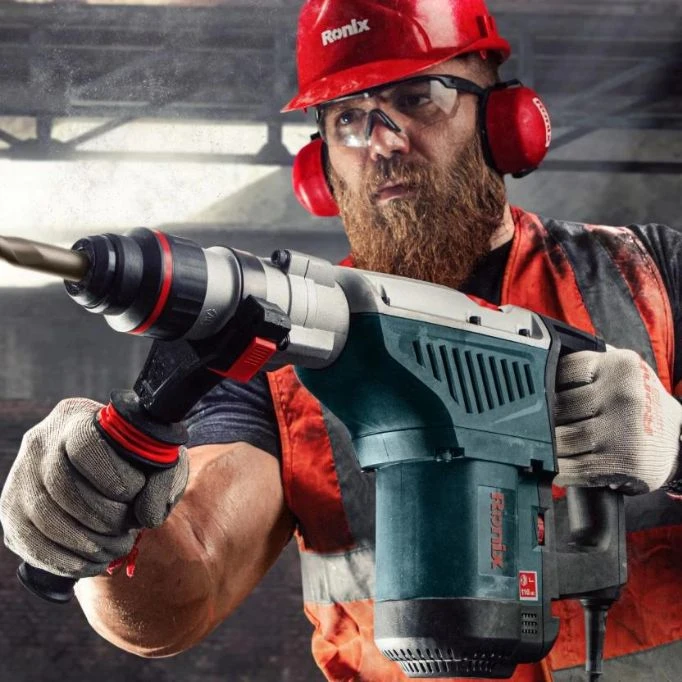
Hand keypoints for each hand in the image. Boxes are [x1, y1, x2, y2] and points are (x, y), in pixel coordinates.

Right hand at [0, 398, 188, 577]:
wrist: (107, 473)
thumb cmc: (138, 463)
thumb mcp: (161, 461)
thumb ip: (164, 481)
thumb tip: (147, 516)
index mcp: (77, 417)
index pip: (85, 444)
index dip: (112, 474)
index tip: (134, 492)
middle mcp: (40, 442)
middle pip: (62, 485)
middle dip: (102, 518)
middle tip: (128, 531)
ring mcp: (20, 477)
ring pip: (45, 517)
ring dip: (87, 544)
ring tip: (117, 548)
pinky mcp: (11, 512)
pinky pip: (31, 544)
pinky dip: (67, 561)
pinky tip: (94, 562)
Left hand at [554, 348, 680, 493]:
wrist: (677, 440)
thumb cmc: (639, 405)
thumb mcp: (621, 373)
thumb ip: (588, 366)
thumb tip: (543, 366)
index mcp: (620, 367)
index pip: (562, 372)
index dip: (547, 386)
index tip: (540, 395)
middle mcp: (622, 396)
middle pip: (559, 408)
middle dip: (546, 419)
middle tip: (540, 423)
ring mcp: (622, 431)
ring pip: (562, 439)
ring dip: (549, 446)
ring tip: (546, 445)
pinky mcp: (622, 462)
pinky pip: (574, 467)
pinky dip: (559, 469)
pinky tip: (557, 467)